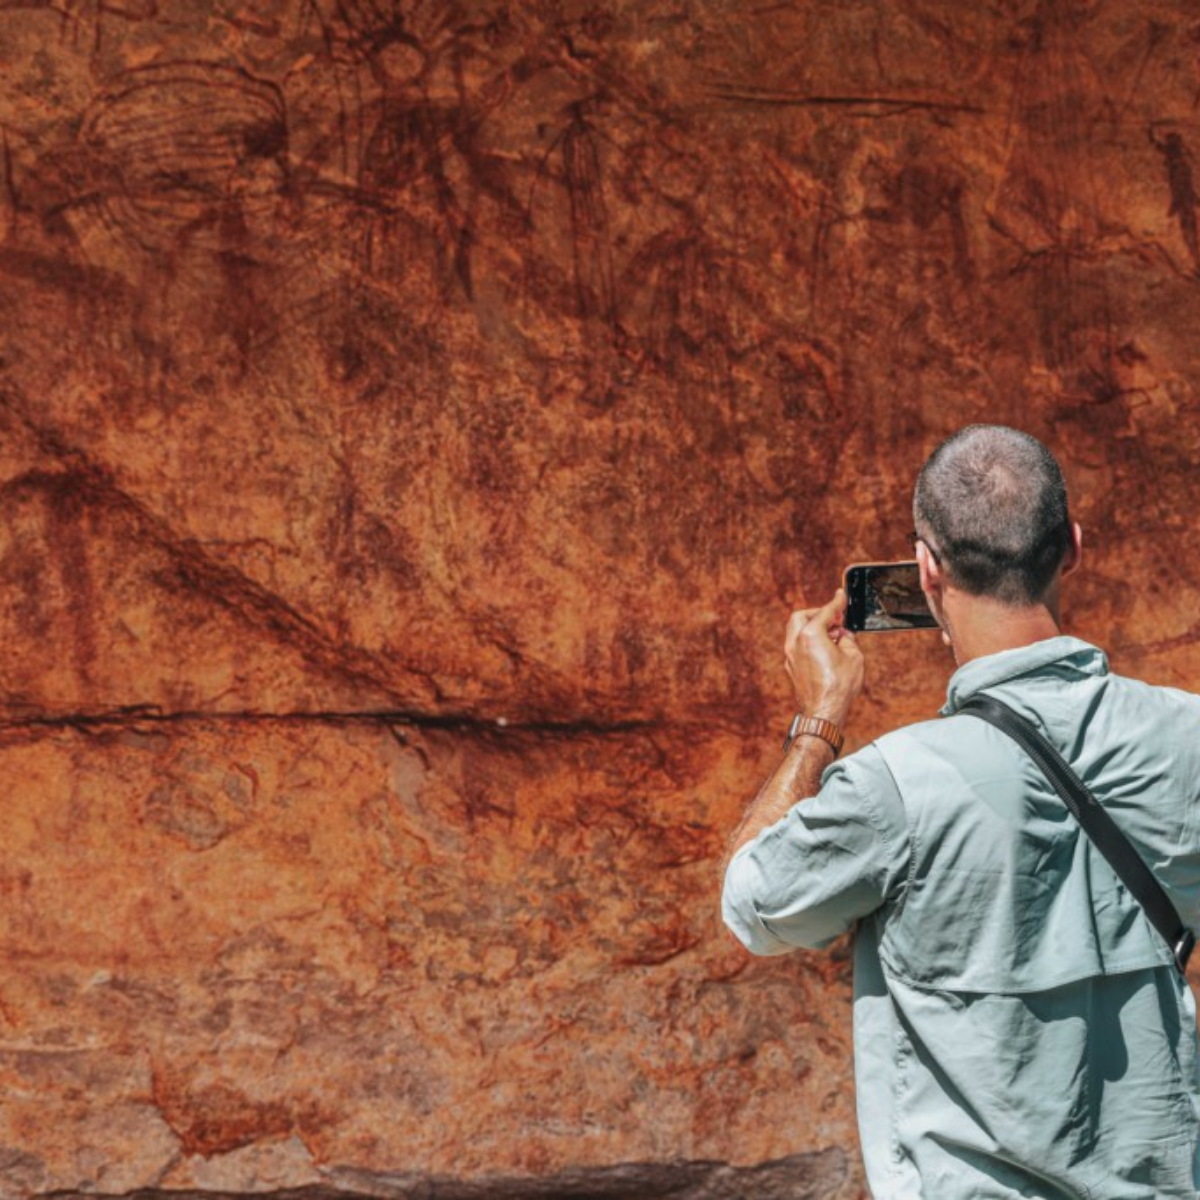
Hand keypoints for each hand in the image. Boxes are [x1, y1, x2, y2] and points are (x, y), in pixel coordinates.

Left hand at [784, 588, 864, 727]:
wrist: (824, 711)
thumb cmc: (839, 686)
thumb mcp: (854, 656)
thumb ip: (848, 639)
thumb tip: (843, 635)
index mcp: (810, 635)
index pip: (824, 612)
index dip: (836, 603)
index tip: (841, 597)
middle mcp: (795, 643)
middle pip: (801, 617)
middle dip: (817, 613)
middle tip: (835, 618)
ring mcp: (790, 656)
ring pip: (795, 631)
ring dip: (812, 627)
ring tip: (832, 635)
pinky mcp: (791, 667)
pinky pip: (797, 646)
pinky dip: (808, 641)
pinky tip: (824, 648)